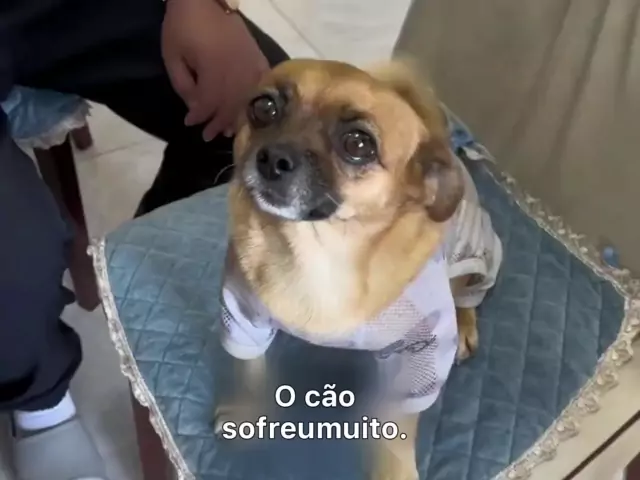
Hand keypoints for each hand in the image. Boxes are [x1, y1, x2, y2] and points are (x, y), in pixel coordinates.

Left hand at [161, 0, 268, 140]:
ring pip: (246, 99)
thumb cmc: (183, 26)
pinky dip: (256, 99)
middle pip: (230, 106)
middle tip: (209, 135)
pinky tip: (250, 109)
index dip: (200, 116)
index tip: (191, 124)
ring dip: (237, 117)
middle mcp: (235, 70)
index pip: (209, 103)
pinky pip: (261, 84)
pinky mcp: (258, 58)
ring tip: (229, 129)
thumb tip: (195, 108)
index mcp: (213, 69)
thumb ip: (183, 85)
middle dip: (218, 122)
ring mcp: (249, 64)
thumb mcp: (172, 56)